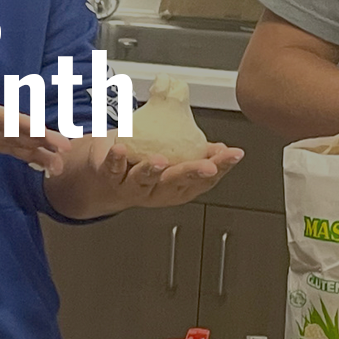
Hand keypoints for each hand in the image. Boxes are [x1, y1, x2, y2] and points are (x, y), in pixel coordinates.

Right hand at [0, 34, 69, 172]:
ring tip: (58, 165)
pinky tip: (37, 160)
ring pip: (6, 146)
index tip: (47, 134)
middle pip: (8, 136)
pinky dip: (19, 154)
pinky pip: (0, 148)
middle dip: (37, 145)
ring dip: (32, 155)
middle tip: (64, 153)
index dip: (25, 126)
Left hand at [62, 139, 243, 214]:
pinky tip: (120, 149)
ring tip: (160, 160)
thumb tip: (223, 148)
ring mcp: (132, 186)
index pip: (204, 179)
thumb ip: (197, 152)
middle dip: (193, 173)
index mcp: (177, 186)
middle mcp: (157, 190)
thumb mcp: (174, 157)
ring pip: (144, 181)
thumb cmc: (141, 164)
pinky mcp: (110, 176)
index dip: (222, 167)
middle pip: (177, 182)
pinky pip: (113, 169)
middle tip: (208, 166)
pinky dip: (117, 159)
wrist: (103, 177)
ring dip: (152, 171)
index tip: (234, 154)